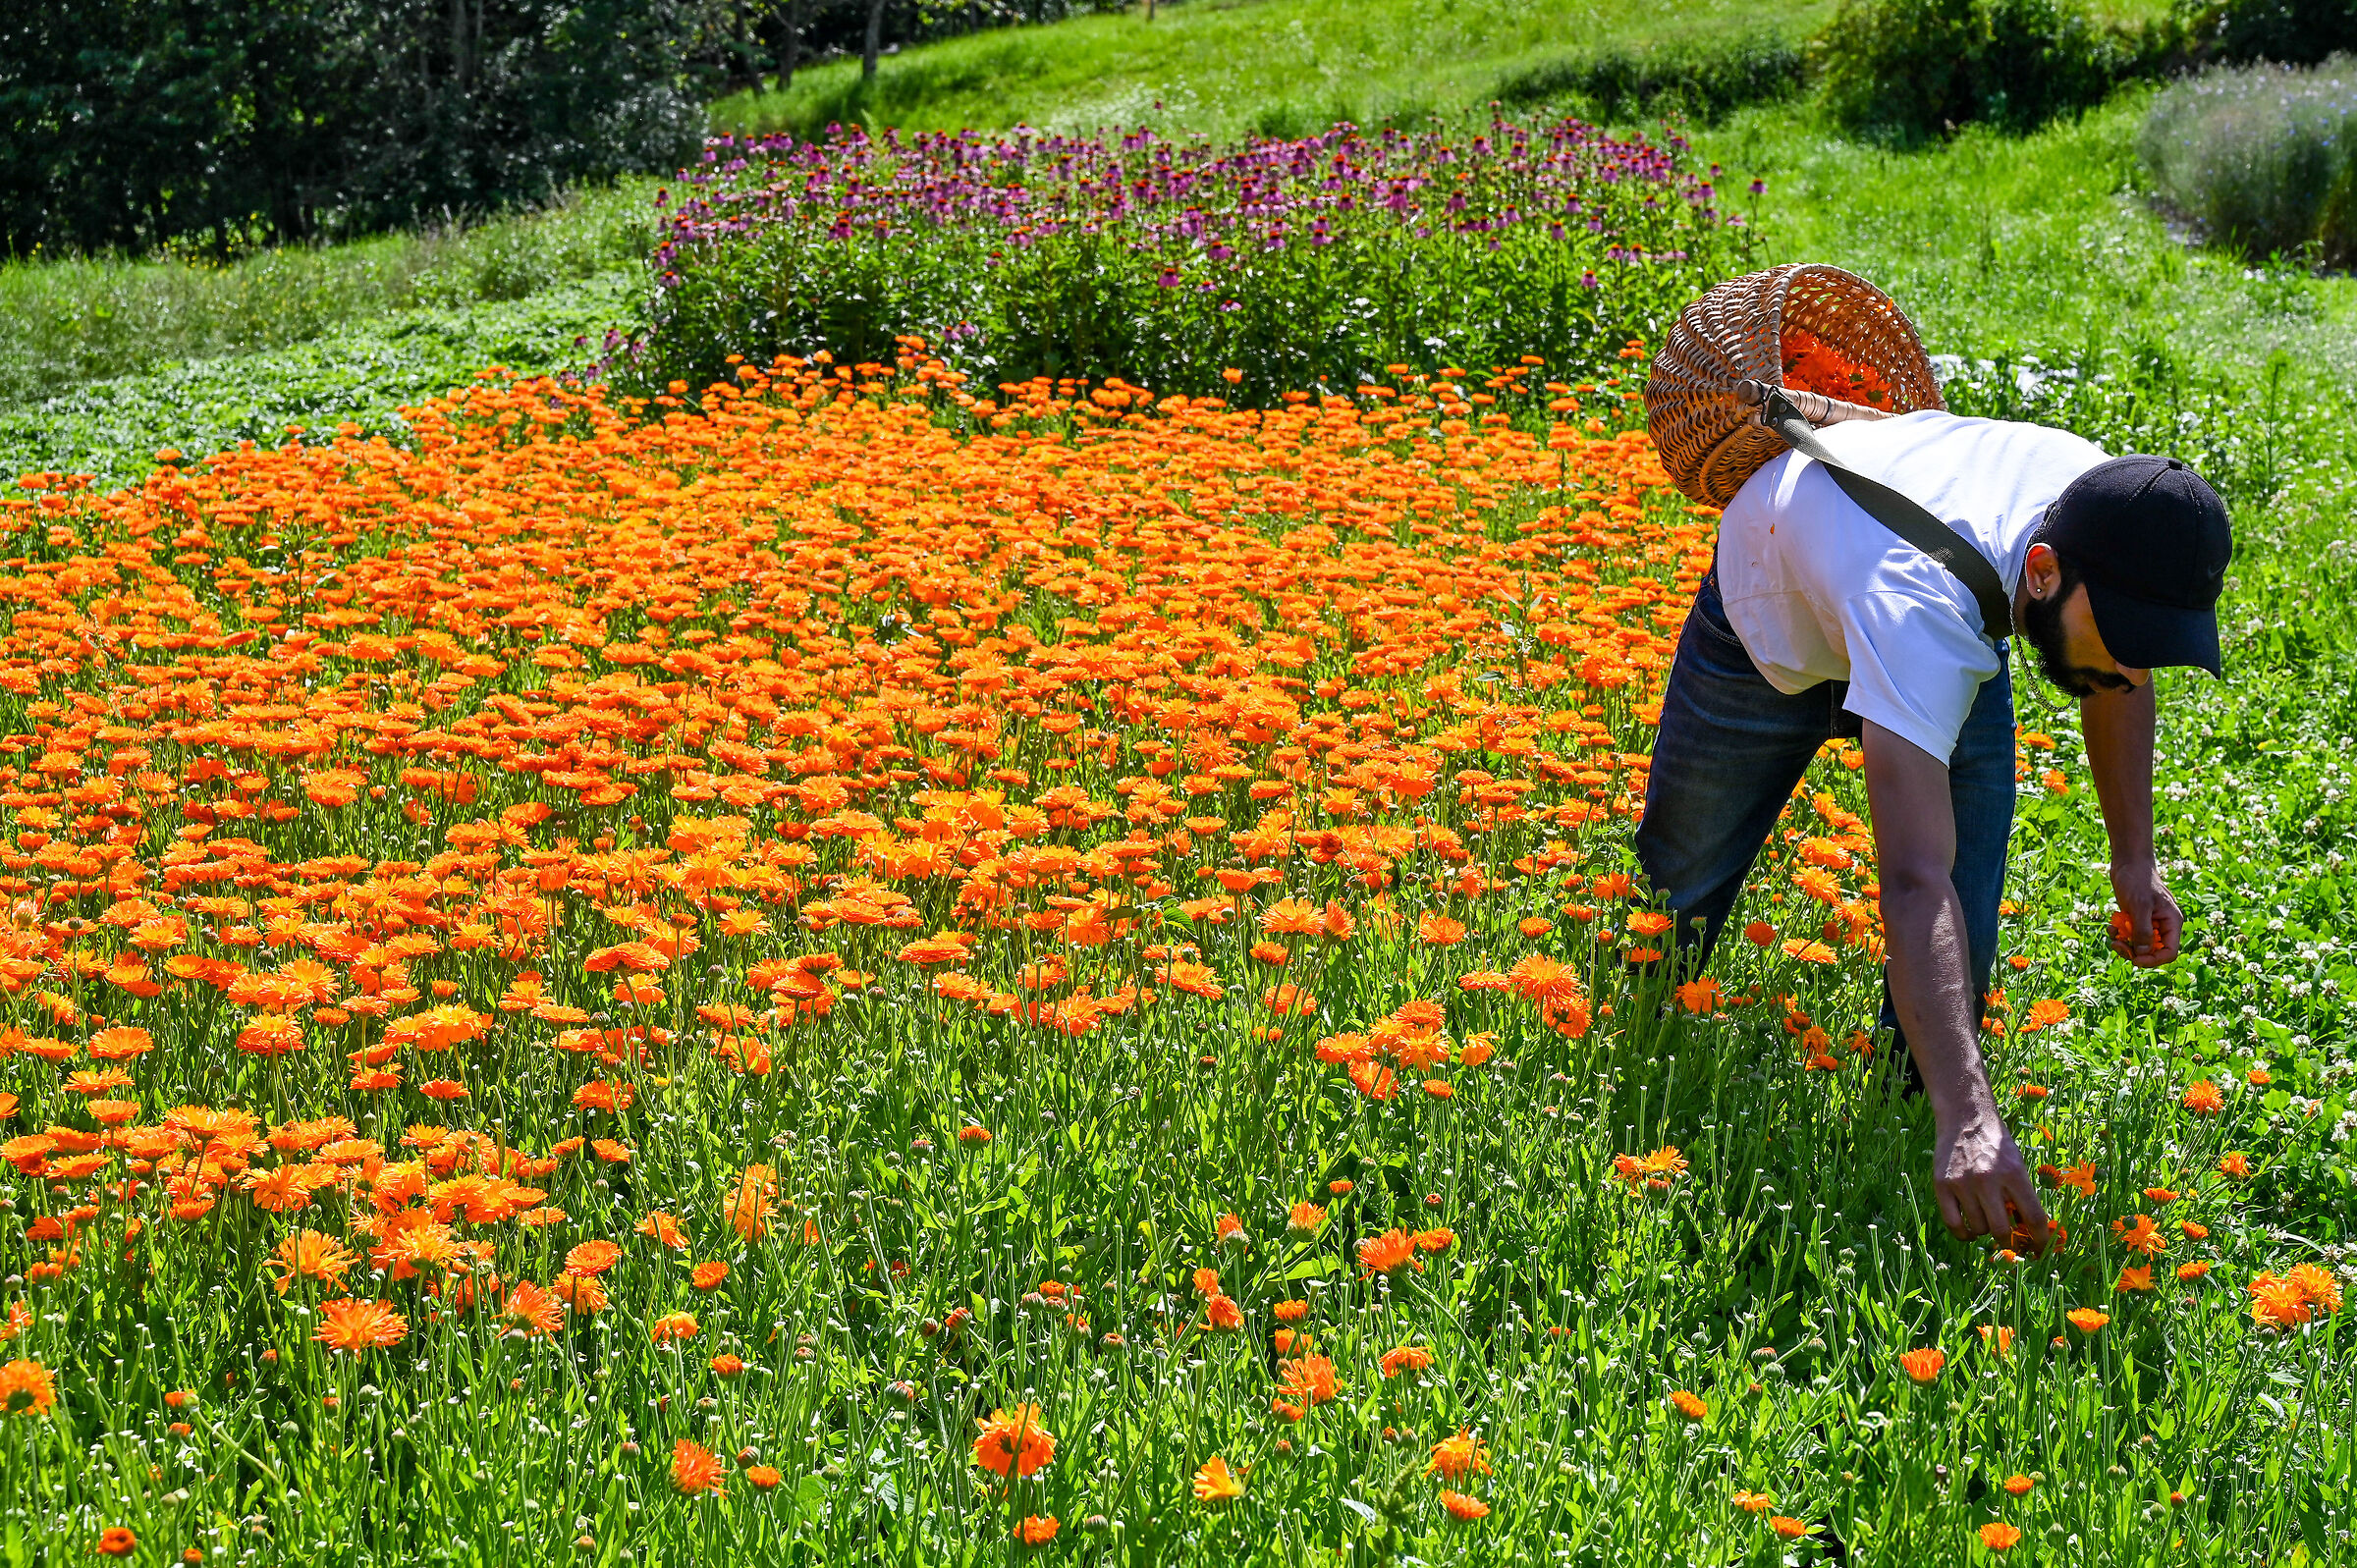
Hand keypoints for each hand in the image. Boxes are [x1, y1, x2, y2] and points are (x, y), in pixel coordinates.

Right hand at [1932, 1104, 2049, 1249]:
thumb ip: (2022, 1196)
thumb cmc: (1996, 1144)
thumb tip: (2029, 1232)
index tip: (2041, 1249)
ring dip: (1986, 1231)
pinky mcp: (1942, 1185)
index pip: (2034, 1218)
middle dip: (2011, 1241)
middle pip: (2003, 1230)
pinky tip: (1970, 1230)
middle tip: (2012, 1241)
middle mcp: (1988, 1180)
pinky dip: (1964, 1233)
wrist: (1965, 1117)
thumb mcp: (2017, 1165)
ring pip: (1979, 1229)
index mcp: (2014, 1174)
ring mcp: (1962, 1183)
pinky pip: (1954, 1224)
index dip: (2040, 1240)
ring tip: (1987, 1219)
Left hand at [2108, 861, 2183, 966]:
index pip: (2170, 952)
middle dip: (2134, 952)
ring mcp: (2149, 922)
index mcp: (2172, 922)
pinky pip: (2129, 935)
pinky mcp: (2136, 919)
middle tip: (2117, 945)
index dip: (2153, 960)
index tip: (2135, 959)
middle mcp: (2163, 925)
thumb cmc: (2137, 879)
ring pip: (2138, 945)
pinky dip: (2119, 934)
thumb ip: (2142, 929)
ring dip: (2124, 943)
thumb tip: (2143, 952)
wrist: (2128, 862)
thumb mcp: (2139, 905)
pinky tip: (2111, 925)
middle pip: (2152, 951)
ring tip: (2112, 933)